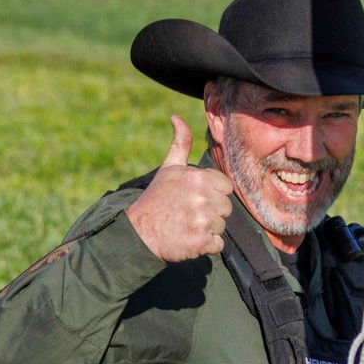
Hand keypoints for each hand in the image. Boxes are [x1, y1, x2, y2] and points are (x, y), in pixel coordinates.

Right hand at [125, 115, 235, 262]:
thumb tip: (176, 117)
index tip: (193, 199)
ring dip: (207, 229)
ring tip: (186, 226)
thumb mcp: (168, 168)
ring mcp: (203, 221)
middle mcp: (203, 198)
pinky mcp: (201, 242)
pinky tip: (189, 239)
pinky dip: (206, 246)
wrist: (138, 233)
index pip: (225, 188)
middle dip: (210, 212)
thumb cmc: (155, 199)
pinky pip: (218, 245)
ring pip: (222, 226)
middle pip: (226, 208)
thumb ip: (180, 142)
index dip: (212, 194)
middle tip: (188, 214)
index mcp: (199, 178)